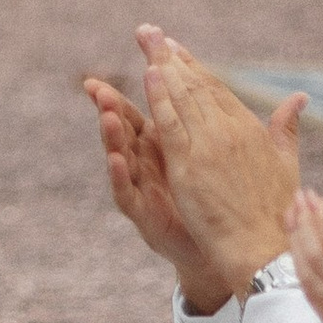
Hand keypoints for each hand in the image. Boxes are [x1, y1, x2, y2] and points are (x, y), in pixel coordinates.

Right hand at [83, 73, 225, 305]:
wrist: (224, 249)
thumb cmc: (218, 201)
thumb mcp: (219, 156)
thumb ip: (217, 123)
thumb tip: (225, 89)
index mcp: (166, 145)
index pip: (148, 109)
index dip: (136, 89)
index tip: (119, 73)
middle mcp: (148, 163)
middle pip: (126, 129)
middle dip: (111, 107)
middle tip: (97, 86)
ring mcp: (143, 189)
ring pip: (121, 157)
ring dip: (111, 137)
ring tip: (107, 116)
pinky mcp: (143, 216)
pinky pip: (126, 194)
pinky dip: (119, 177)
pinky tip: (116, 160)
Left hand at [138, 25, 305, 287]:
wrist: (266, 248)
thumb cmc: (278, 212)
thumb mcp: (286, 163)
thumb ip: (287, 128)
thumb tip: (301, 97)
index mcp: (251, 130)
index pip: (216, 90)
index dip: (193, 67)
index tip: (175, 47)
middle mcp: (230, 131)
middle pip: (196, 86)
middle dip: (171, 57)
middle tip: (149, 32)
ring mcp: (209, 147)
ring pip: (182, 98)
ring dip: (162, 68)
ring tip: (145, 42)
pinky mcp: (189, 166)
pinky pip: (171, 125)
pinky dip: (159, 98)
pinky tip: (148, 76)